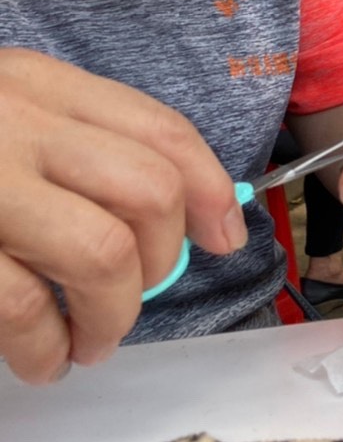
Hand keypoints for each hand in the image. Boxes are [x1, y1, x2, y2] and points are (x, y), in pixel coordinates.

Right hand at [0, 50, 244, 383]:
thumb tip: (182, 212)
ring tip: (92, 340)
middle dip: (162, 258)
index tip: (223, 236)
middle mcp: (10, 120)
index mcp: (34, 81)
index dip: (208, 188)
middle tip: (137, 294)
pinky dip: (45, 343)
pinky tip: (42, 360)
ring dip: (113, 313)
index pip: (159, 128)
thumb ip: (72, 141)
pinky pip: (20, 302)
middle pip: (145, 191)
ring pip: (99, 252)